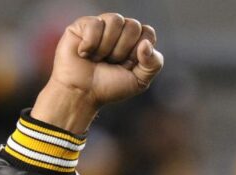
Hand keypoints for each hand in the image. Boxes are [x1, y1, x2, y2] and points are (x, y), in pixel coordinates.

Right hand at [31, 13, 163, 132]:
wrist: (81, 93)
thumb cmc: (109, 87)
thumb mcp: (139, 81)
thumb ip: (153, 64)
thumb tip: (146, 43)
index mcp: (135, 41)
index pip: (148, 32)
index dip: (139, 51)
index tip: (128, 65)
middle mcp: (120, 31)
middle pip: (133, 25)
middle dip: (122, 50)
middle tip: (110, 63)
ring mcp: (102, 25)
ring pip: (115, 20)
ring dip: (107, 47)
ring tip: (97, 58)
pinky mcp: (83, 24)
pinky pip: (95, 24)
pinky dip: (91, 43)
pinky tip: (84, 53)